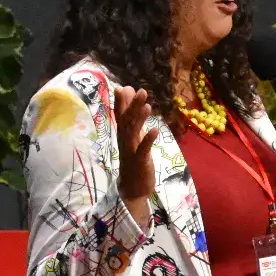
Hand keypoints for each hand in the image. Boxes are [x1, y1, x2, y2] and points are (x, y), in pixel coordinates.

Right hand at [112, 85, 157, 200]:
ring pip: (133, 133)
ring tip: (148, 106)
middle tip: (141, 91)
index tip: (122, 87)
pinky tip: (154, 130)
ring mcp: (131, 151)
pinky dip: (148, 140)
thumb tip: (131, 110)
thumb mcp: (134, 139)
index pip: (120, 116)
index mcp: (124, 135)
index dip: (120, 102)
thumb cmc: (135, 160)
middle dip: (133, 106)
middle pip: (127, 121)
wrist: (133, 188)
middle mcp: (125, 141)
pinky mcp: (140, 162)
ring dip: (140, 119)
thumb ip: (133, 122)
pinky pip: (143, 149)